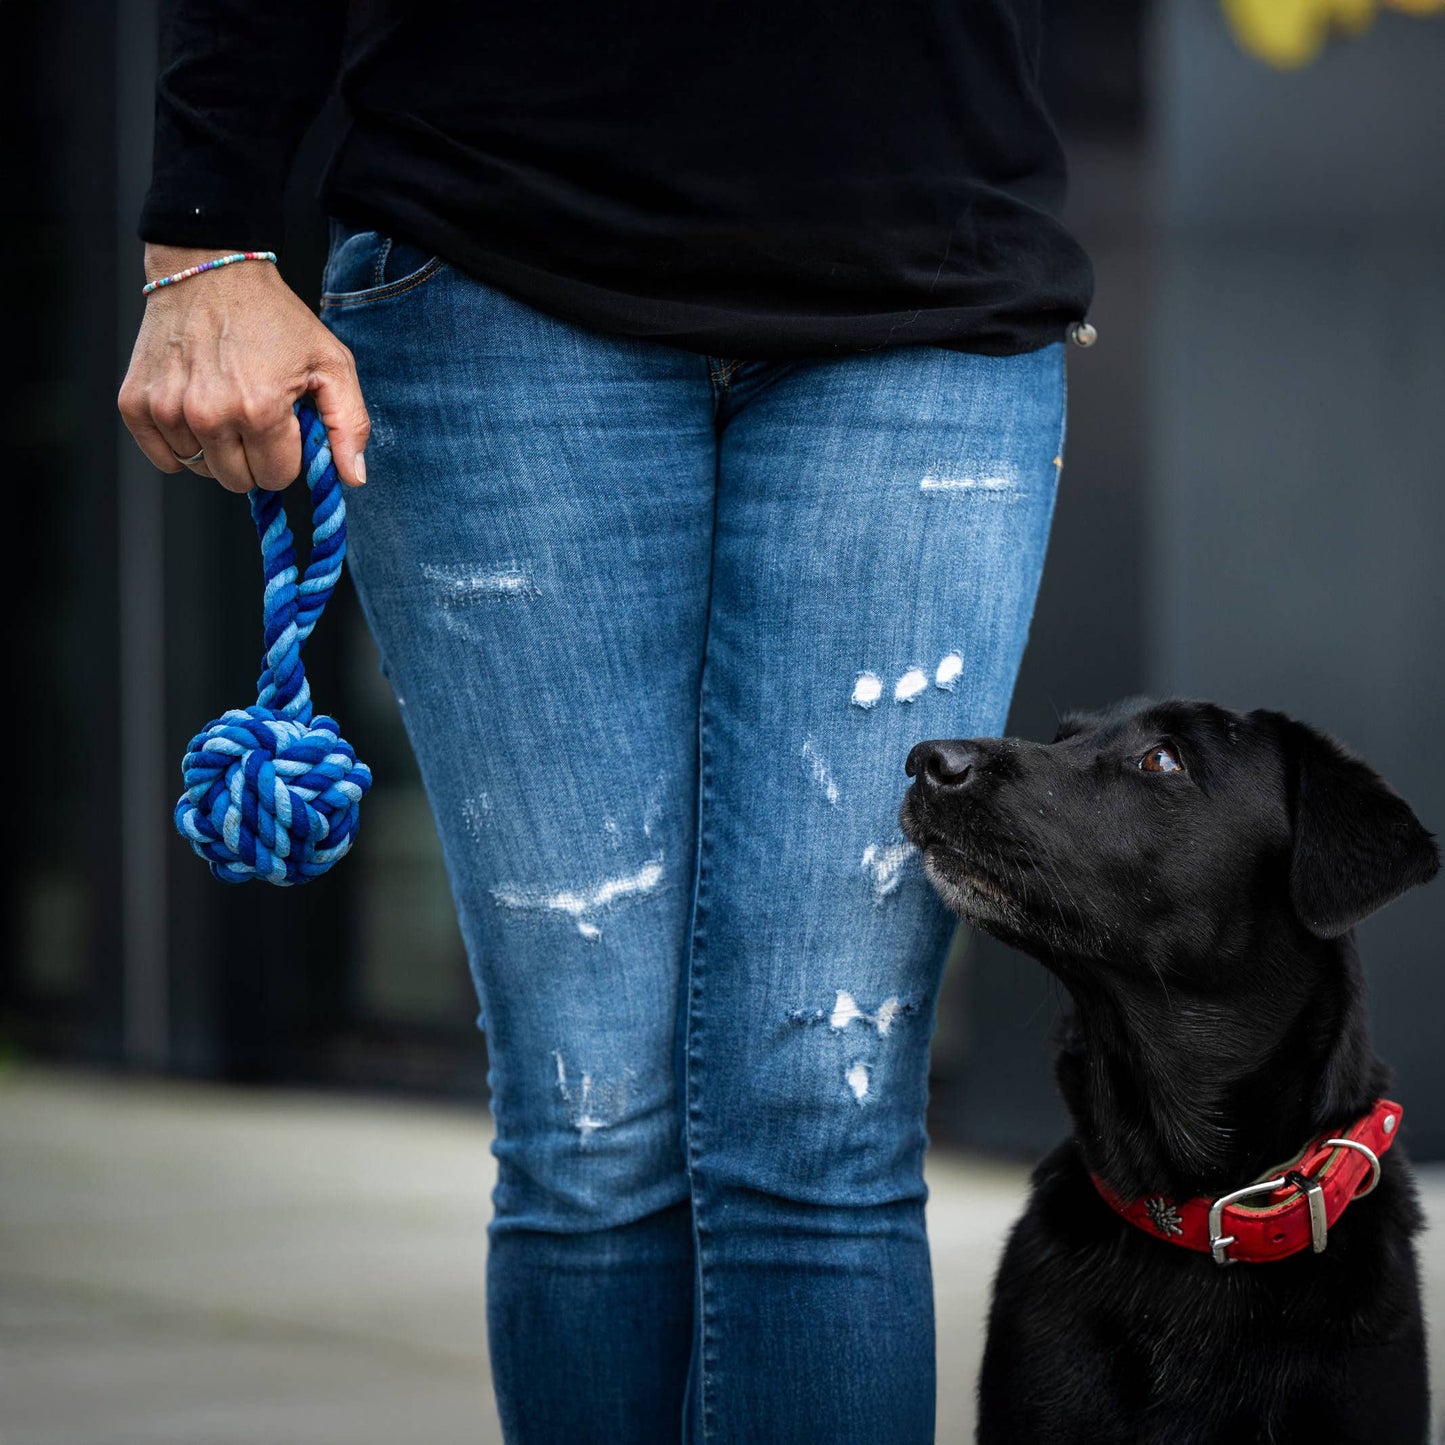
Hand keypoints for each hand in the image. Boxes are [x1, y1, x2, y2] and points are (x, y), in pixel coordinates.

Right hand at [118, 244, 369, 494]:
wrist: (210, 270)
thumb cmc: (276, 318)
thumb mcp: (332, 364)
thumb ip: (349, 425)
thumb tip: (353, 479)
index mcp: (260, 410)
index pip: (277, 478)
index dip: (285, 457)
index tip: (283, 427)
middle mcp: (208, 415)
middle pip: (236, 481)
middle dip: (252, 458)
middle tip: (254, 416)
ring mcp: (167, 409)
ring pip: (200, 469)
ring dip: (215, 449)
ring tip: (224, 404)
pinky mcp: (135, 402)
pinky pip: (163, 458)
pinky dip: (180, 445)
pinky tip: (195, 412)